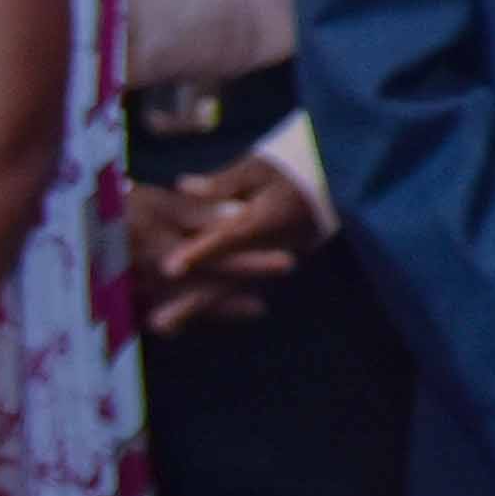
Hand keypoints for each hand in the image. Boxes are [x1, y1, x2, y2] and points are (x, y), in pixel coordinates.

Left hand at [136, 156, 323, 333]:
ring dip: (195, 309)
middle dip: (194, 301)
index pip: (230, 239)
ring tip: (161, 327)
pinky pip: (232, 291)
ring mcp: (269, 265)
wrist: (334, 190)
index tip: (171, 269)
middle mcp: (270, 250)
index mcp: (269, 219)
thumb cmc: (291, 175)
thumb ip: (223, 182)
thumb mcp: (260, 168)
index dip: (200, 253)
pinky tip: (175, 318)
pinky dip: (205, 304)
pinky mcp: (263, 272)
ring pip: (229, 291)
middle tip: (160, 323)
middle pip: (227, 279)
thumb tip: (184, 186)